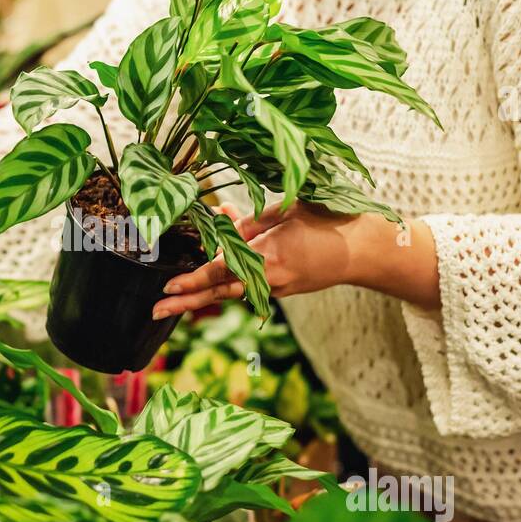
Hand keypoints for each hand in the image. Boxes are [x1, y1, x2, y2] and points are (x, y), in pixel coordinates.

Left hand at [152, 203, 440, 318]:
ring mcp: (278, 287)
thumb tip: (223, 219)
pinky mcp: (284, 290)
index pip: (222, 269)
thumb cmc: (329, 220)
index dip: (193, 278)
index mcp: (270, 255)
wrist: (365, 250)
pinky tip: (213, 272)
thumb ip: (254, 220)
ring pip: (231, 290)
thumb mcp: (288, 212)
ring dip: (201, 295)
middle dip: (185, 301)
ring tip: (170, 303)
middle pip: (219, 290)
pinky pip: (249, 284)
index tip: (167, 286)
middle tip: (155, 309)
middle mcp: (270, 277)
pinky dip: (229, 279)